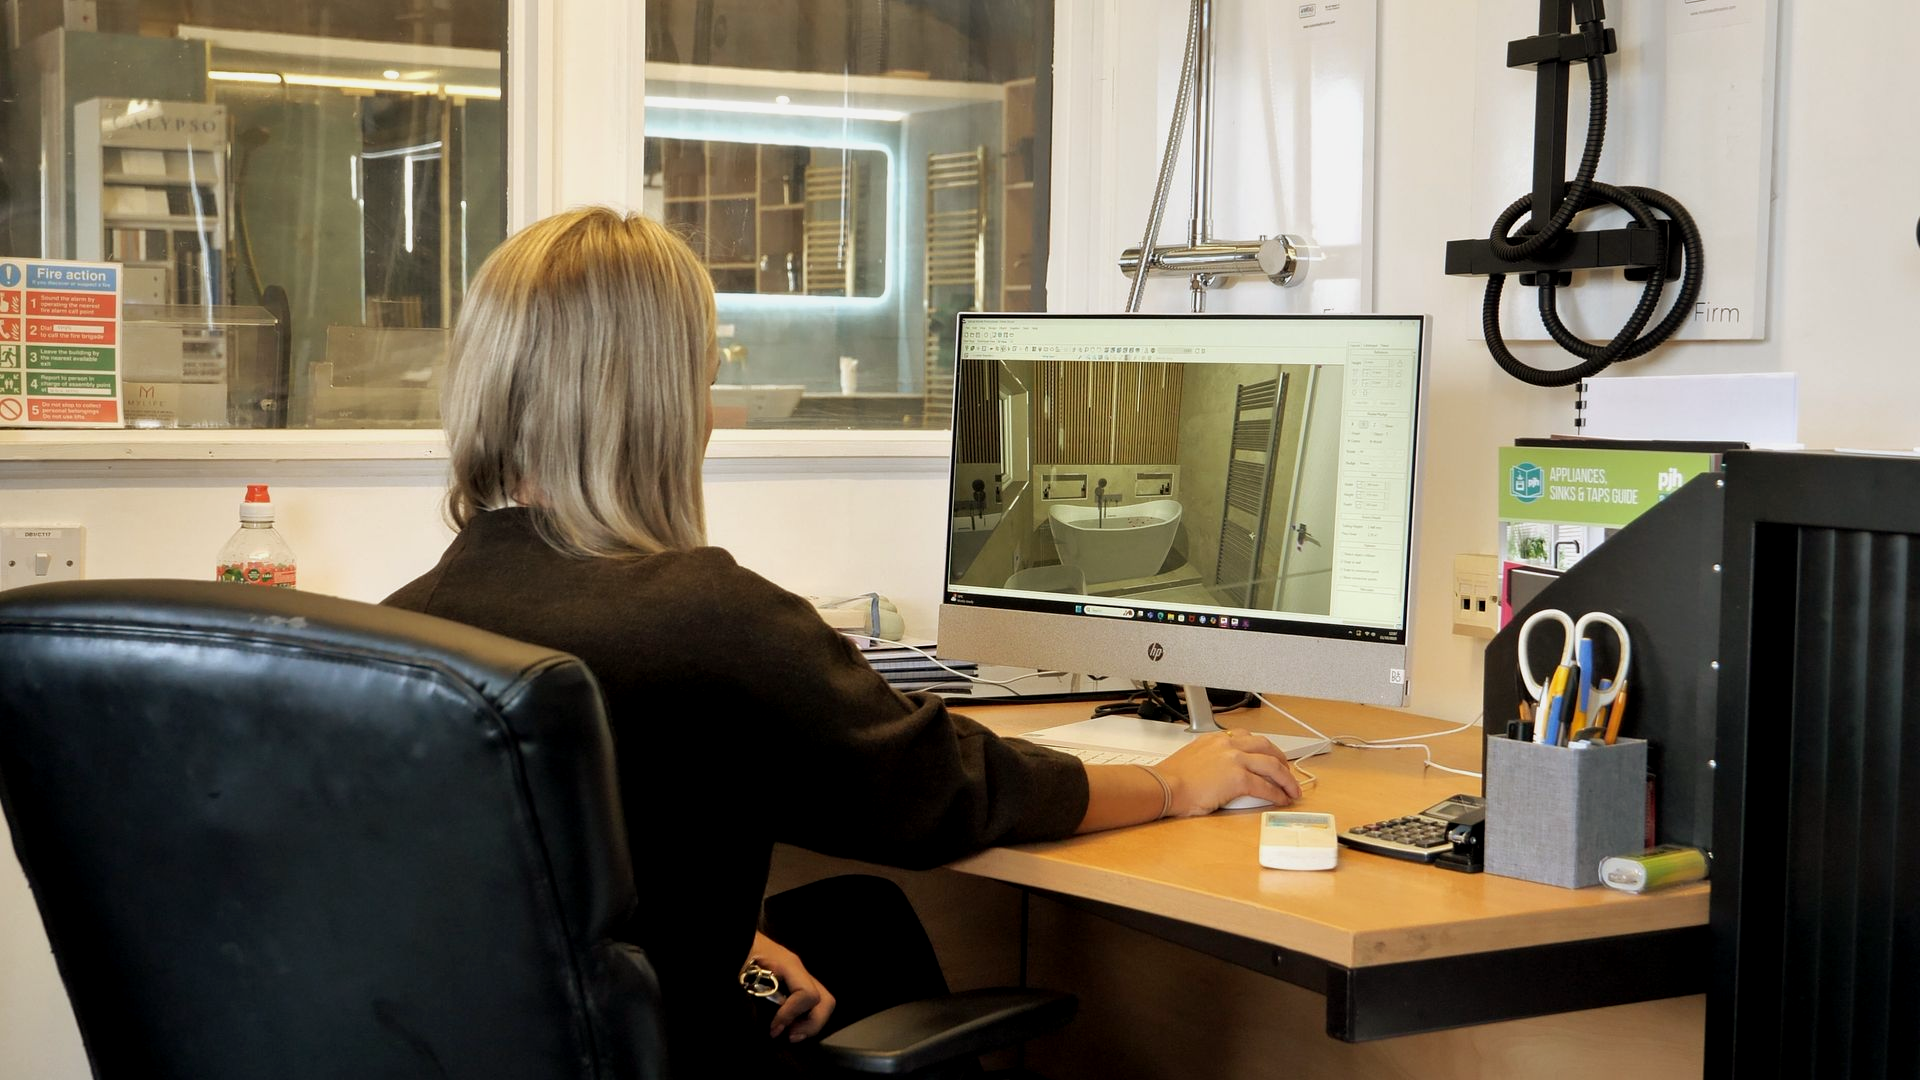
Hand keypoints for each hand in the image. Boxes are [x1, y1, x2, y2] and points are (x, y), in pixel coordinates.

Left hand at [746, 931, 835, 1041]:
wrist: (737, 934)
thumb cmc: (738, 948)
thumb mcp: (737, 973)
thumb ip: (747, 997)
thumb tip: (762, 1024)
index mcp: (786, 964)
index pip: (807, 994)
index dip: (792, 1015)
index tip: (773, 1030)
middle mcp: (798, 969)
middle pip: (825, 1000)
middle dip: (812, 1024)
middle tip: (788, 1036)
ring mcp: (797, 974)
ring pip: (822, 1002)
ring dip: (810, 1023)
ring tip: (788, 1034)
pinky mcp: (792, 980)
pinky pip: (809, 1001)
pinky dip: (803, 1018)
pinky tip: (786, 1026)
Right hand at [1154, 728, 1301, 814]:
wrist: (1165, 786)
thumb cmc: (1173, 778)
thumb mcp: (1193, 756)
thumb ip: (1211, 758)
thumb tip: (1221, 771)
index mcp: (1217, 738)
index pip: (1248, 737)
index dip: (1264, 749)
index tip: (1270, 757)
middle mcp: (1228, 744)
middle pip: (1266, 747)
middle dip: (1281, 760)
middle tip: (1287, 772)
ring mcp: (1235, 760)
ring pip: (1272, 765)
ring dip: (1286, 778)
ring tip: (1293, 789)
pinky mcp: (1238, 778)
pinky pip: (1265, 786)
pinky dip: (1277, 794)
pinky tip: (1281, 800)